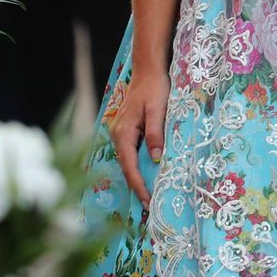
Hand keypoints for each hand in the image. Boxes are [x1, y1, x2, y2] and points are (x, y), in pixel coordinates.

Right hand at [113, 63, 169, 205]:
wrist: (148, 71)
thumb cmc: (154, 88)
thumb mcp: (158, 109)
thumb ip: (156, 133)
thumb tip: (155, 157)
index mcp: (123, 132)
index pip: (129, 166)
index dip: (138, 185)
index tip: (148, 201)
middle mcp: (117, 135)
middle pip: (126, 167)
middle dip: (137, 186)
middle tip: (149, 206)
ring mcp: (120, 133)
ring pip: (127, 161)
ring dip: (137, 177)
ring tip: (149, 195)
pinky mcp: (126, 131)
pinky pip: (130, 153)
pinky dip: (137, 166)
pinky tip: (146, 174)